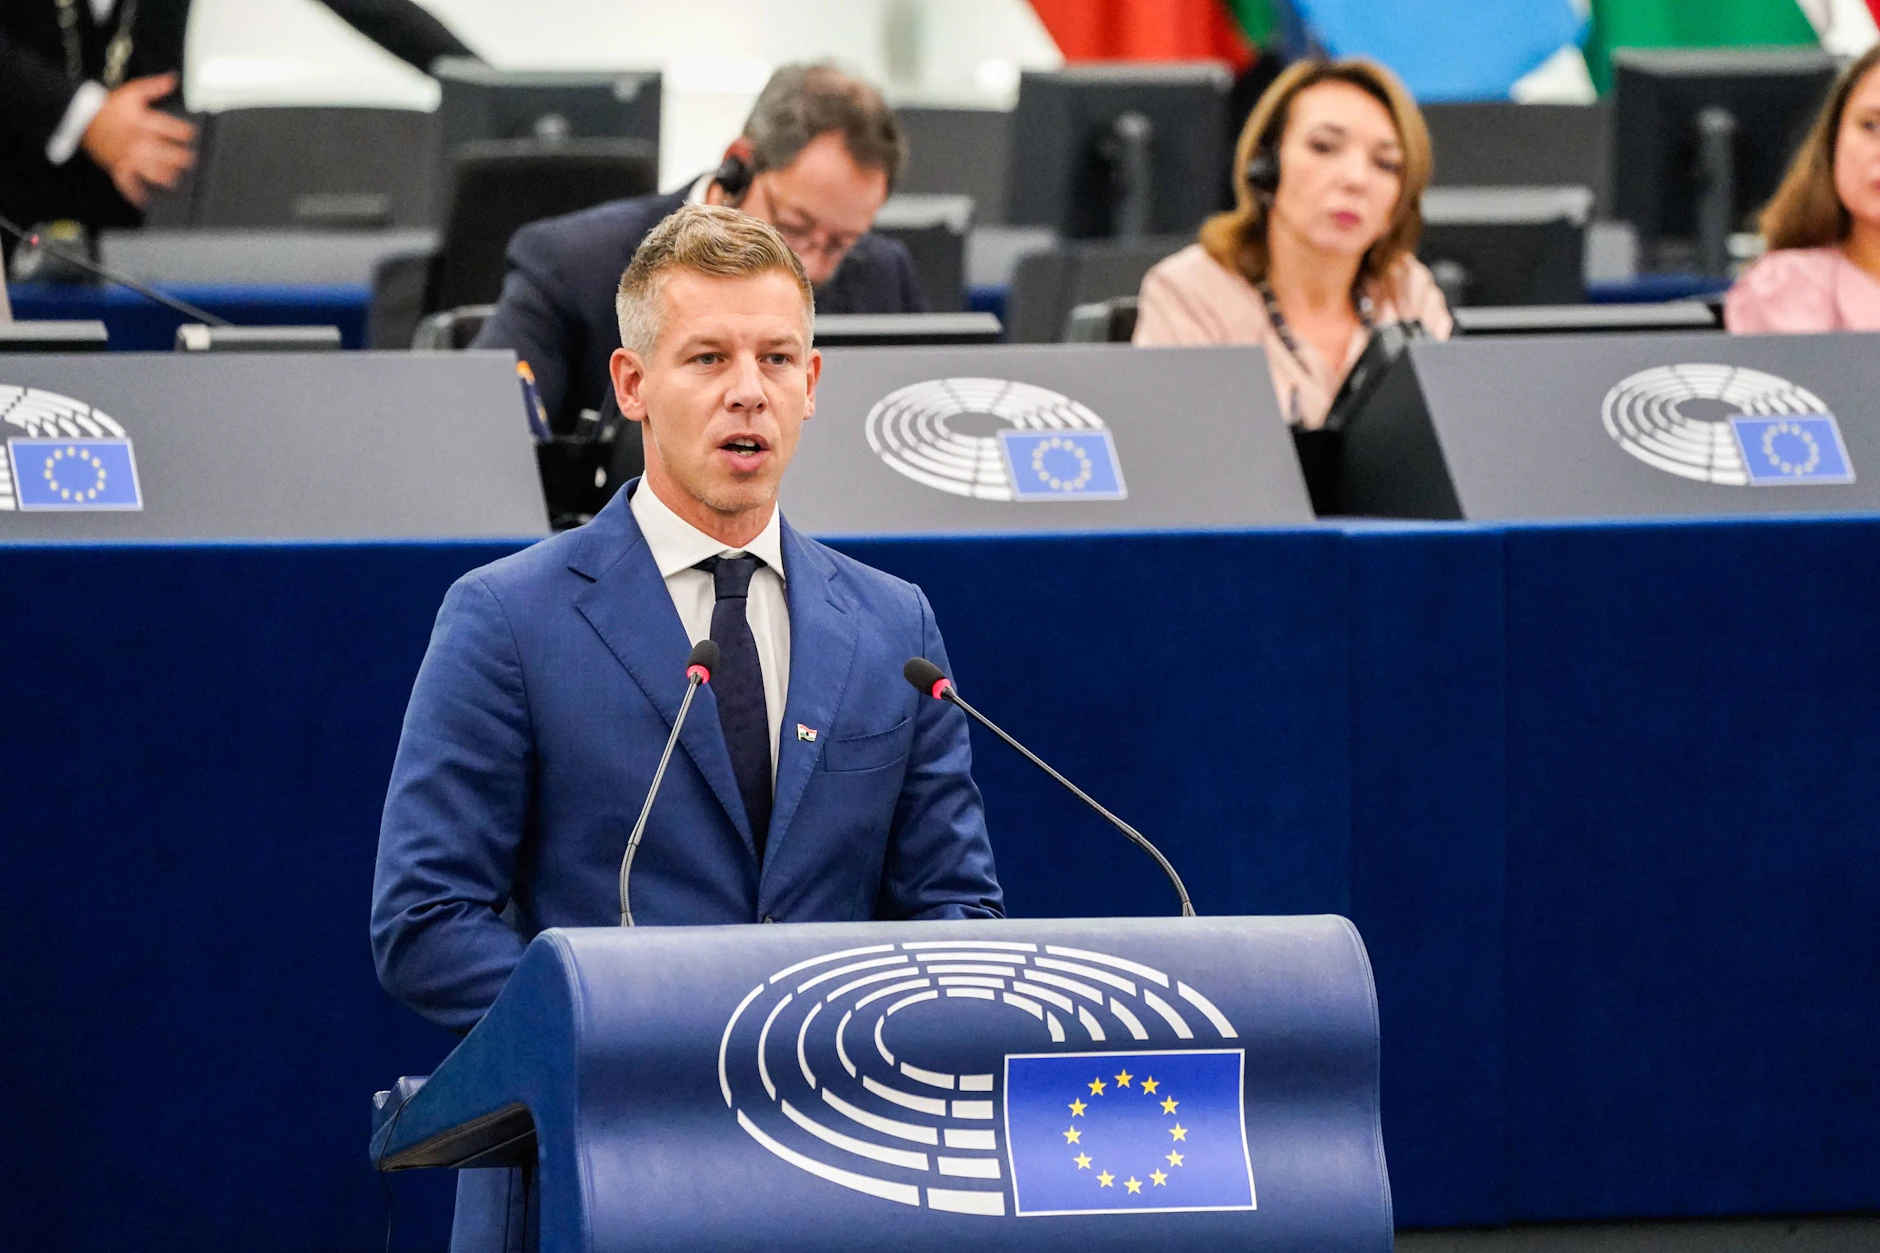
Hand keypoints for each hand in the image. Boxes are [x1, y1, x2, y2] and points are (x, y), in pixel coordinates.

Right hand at [79, 73, 195, 208]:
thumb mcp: (133, 92)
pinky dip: (137, 195)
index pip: (173, 130)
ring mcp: (129, 157)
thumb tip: (174, 79)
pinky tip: (147, 201)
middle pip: (168, 154)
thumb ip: (155, 86)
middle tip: (191, 160)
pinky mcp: (118, 167)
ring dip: (168, 178)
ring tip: (177, 180)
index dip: (186, 133)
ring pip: (154, 172)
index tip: (192, 135)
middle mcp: (139, 142)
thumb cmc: (109, 106)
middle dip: (182, 158)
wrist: (82, 117)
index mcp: (145, 123)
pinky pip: (128, 184)